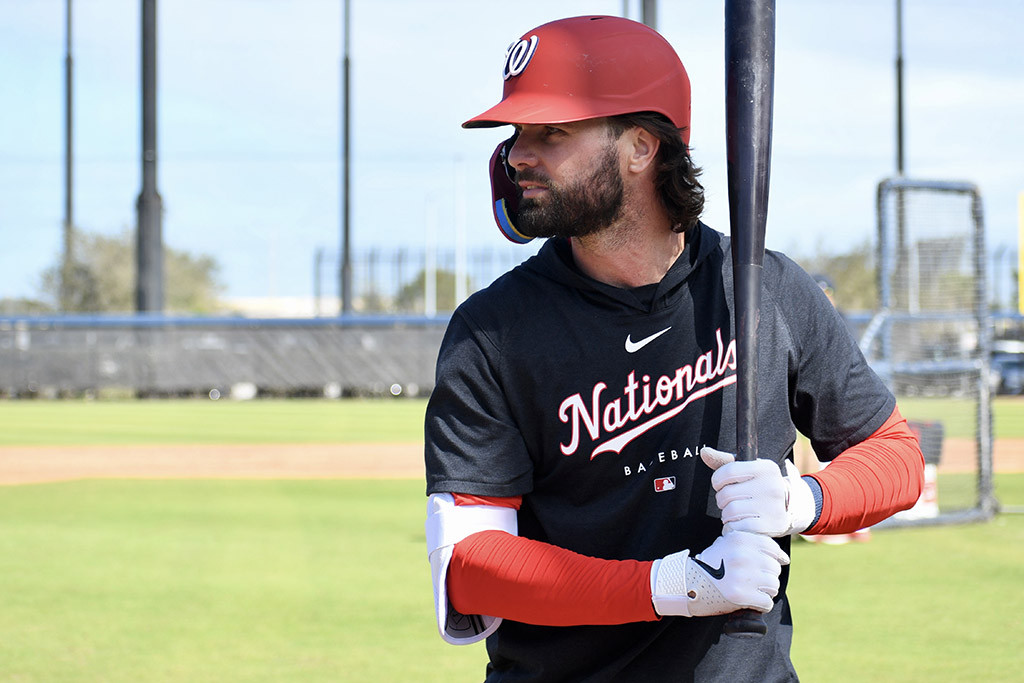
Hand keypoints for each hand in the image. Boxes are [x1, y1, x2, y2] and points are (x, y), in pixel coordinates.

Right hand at [650, 531, 789, 616]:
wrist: (687, 582)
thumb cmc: (710, 564)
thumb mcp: (726, 544)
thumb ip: (750, 545)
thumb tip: (782, 557)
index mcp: (741, 539)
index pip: (772, 548)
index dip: (775, 558)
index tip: (773, 564)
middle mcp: (743, 555)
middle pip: (774, 568)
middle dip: (767, 577)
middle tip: (754, 582)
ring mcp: (743, 575)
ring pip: (773, 586)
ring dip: (765, 592)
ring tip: (752, 592)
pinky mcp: (741, 595)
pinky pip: (766, 603)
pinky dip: (761, 606)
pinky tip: (749, 602)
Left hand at [700, 447, 816, 536]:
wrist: (790, 508)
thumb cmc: (761, 486)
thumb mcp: (748, 470)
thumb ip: (725, 462)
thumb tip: (704, 453)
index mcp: (766, 468)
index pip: (728, 471)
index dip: (717, 480)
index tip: (721, 484)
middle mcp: (772, 485)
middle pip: (726, 494)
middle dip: (722, 499)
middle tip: (730, 501)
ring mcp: (773, 507)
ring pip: (730, 512)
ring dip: (727, 515)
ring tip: (737, 513)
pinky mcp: (771, 526)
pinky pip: (737, 528)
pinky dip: (733, 528)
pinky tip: (741, 523)